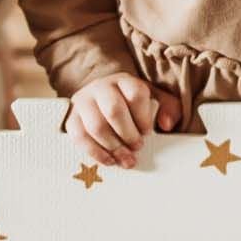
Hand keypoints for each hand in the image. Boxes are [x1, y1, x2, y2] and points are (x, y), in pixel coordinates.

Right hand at [66, 74, 181, 167]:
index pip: (135, 94)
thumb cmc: (130, 103)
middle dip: (128, 134)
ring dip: (113, 146)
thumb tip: (166, 124)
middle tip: (137, 147)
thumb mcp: (154, 100)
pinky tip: (109, 160)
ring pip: (96, 126)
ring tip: (126, 158)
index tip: (147, 131)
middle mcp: (101, 87)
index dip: (143, 116)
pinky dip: (95, 152)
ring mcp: (83, 102)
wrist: (99, 100)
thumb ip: (169, 108)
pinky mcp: (71, 118)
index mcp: (124, 80)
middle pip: (114, 110)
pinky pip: (79, 137)